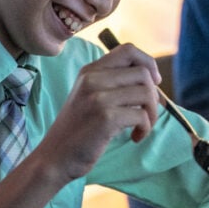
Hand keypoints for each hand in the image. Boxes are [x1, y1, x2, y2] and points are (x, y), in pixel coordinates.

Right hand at [0, 44, 159, 207]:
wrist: (54, 158)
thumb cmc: (77, 131)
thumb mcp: (89, 97)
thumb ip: (112, 84)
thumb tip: (153, 80)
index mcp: (90, 71)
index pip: (128, 49)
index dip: (148, 63)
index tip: (153, 82)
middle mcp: (93, 79)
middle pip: (143, 72)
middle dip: (154, 95)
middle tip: (146, 114)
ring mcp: (98, 97)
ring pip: (146, 92)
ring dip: (152, 114)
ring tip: (141, 127)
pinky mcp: (105, 117)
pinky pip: (141, 115)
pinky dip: (145, 128)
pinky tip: (135, 137)